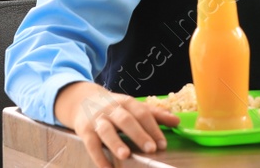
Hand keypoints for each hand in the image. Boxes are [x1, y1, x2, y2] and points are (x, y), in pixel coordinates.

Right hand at [54, 80, 176, 167]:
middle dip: (139, 135)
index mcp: (127, 102)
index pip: (143, 114)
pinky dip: (98, 157)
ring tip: (125, 155)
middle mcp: (112, 109)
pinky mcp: (84, 131)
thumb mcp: (133, 106)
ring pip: (106, 130)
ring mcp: (97, 119)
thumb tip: (177, 121)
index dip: (154, 128)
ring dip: (116, 143)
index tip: (162, 144)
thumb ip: (155, 114)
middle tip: (151, 149)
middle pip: (126, 120)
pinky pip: (91, 144)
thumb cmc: (114, 107)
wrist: (82, 101)